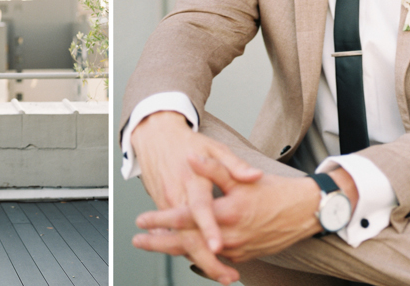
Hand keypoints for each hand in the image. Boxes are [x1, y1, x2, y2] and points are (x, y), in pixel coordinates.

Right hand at [129, 112, 261, 283]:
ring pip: (180, 239)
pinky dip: (187, 249)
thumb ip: (234, 164)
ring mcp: (167, 204)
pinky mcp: (163, 208)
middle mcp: (177, 195)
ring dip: (198, 258)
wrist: (155, 137)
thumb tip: (254, 176)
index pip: (199, 208)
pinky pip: (175, 234)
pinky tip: (203, 261)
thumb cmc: (187, 142)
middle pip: (187, 234)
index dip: (208, 228)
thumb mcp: (214, 147)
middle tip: (226, 275)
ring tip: (220, 274)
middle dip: (205, 258)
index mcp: (192, 180)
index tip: (218, 246)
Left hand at [135, 154, 321, 261]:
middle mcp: (230, 236)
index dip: (162, 220)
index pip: (187, 219)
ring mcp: (237, 250)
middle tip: (137, 240)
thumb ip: (213, 168)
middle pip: (187, 244)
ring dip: (175, 250)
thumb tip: (191, 159)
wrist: (303, 212)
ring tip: (154, 244)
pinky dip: (196, 255)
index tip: (142, 219)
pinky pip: (214, 259)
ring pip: (198, 254)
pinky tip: (183, 250)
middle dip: (159, 243)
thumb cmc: (274, 191)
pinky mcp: (243, 256)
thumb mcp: (242, 176)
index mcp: (228, 213)